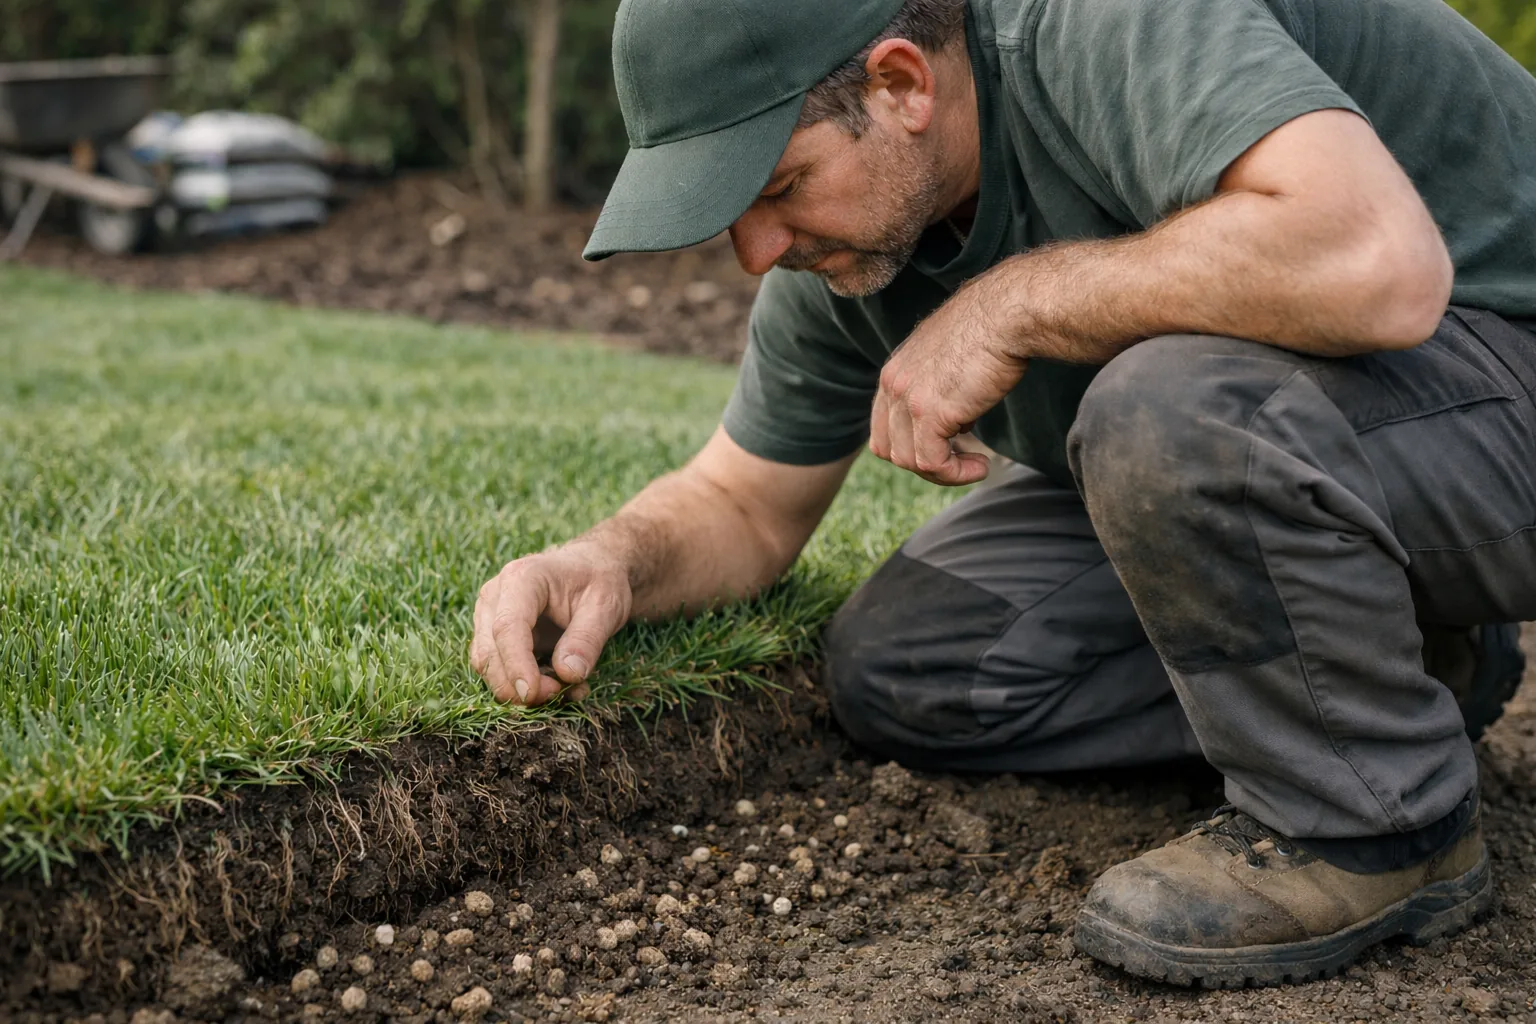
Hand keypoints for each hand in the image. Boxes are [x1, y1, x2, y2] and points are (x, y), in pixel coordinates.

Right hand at [471, 544, 632, 704]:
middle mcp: (496, 595)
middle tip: (559, 695)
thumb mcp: (605, 606)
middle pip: (489, 650)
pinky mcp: (494, 635)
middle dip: (517, 684)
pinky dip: (522, 685)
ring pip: (487, 664)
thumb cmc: (599, 580)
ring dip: (518, 688)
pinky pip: (498, 669)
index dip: (516, 665)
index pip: (508, 626)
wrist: (594, 569)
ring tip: (564, 691)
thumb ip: (587, 639)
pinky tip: (558, 687)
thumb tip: (568, 674)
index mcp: (523, 578)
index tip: (532, 693)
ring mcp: (490, 615)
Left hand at [869, 279, 1027, 484]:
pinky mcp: (930, 412)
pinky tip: (981, 466)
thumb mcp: (952, 360)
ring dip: (943, 472)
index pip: (883, 426)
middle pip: (889, 448)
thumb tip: (957, 424)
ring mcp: (908, 398)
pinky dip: (955, 474)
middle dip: (923, 462)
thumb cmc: (994, 329)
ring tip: (977, 465)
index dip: (912, 444)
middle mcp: (893, 384)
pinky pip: (932, 463)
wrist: (1009, 313)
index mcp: (895, 370)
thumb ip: (941, 389)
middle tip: (960, 459)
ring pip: (908, 461)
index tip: (948, 446)